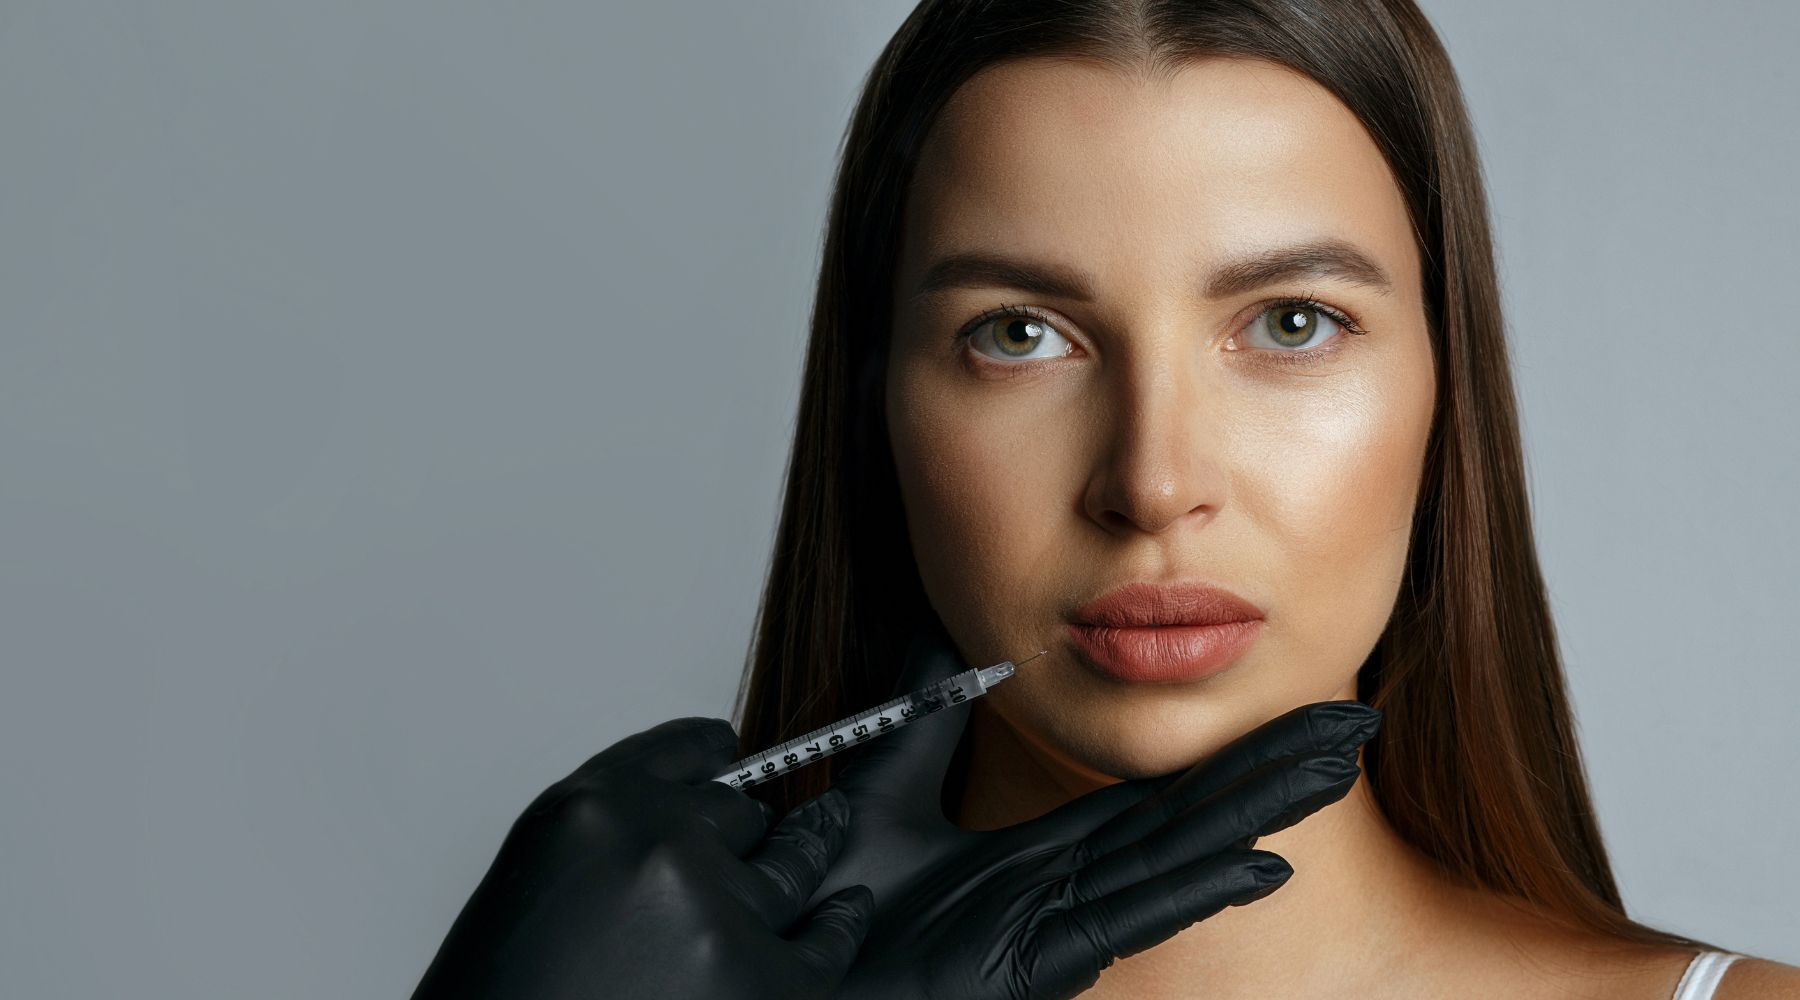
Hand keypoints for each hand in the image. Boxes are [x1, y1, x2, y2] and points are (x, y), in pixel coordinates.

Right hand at [411, 717, 873, 999]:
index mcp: (590, 810)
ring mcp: (713, 911)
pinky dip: (841, 924)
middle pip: (739, 809)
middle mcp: (657, 844)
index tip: (727, 748)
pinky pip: (825, 940)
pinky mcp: (758, 982)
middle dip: (747, 825)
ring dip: (806, 851)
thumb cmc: (509, 993)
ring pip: (789, 863)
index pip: (678, 753)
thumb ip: (607, 833)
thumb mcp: (537, 879)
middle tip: (771, 822)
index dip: (709, 753)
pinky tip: (850, 908)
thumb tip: (679, 813)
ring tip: (830, 830)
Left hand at [808, 616, 1381, 999]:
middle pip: (1170, 825)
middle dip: (1260, 776)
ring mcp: (1028, 937)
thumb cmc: (770, 915)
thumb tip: (943, 641)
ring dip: (1251, 813)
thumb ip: (909, 728)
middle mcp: (1029, 900)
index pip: (1124, 800)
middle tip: (1348, 727)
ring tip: (1332, 765)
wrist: (705, 980)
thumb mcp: (849, 795)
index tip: (1267, 710)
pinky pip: (1114, 923)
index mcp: (998, 862)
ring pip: (1163, 863)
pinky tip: (1259, 859)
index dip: (1200, 755)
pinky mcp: (1011, 971)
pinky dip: (1186, 892)